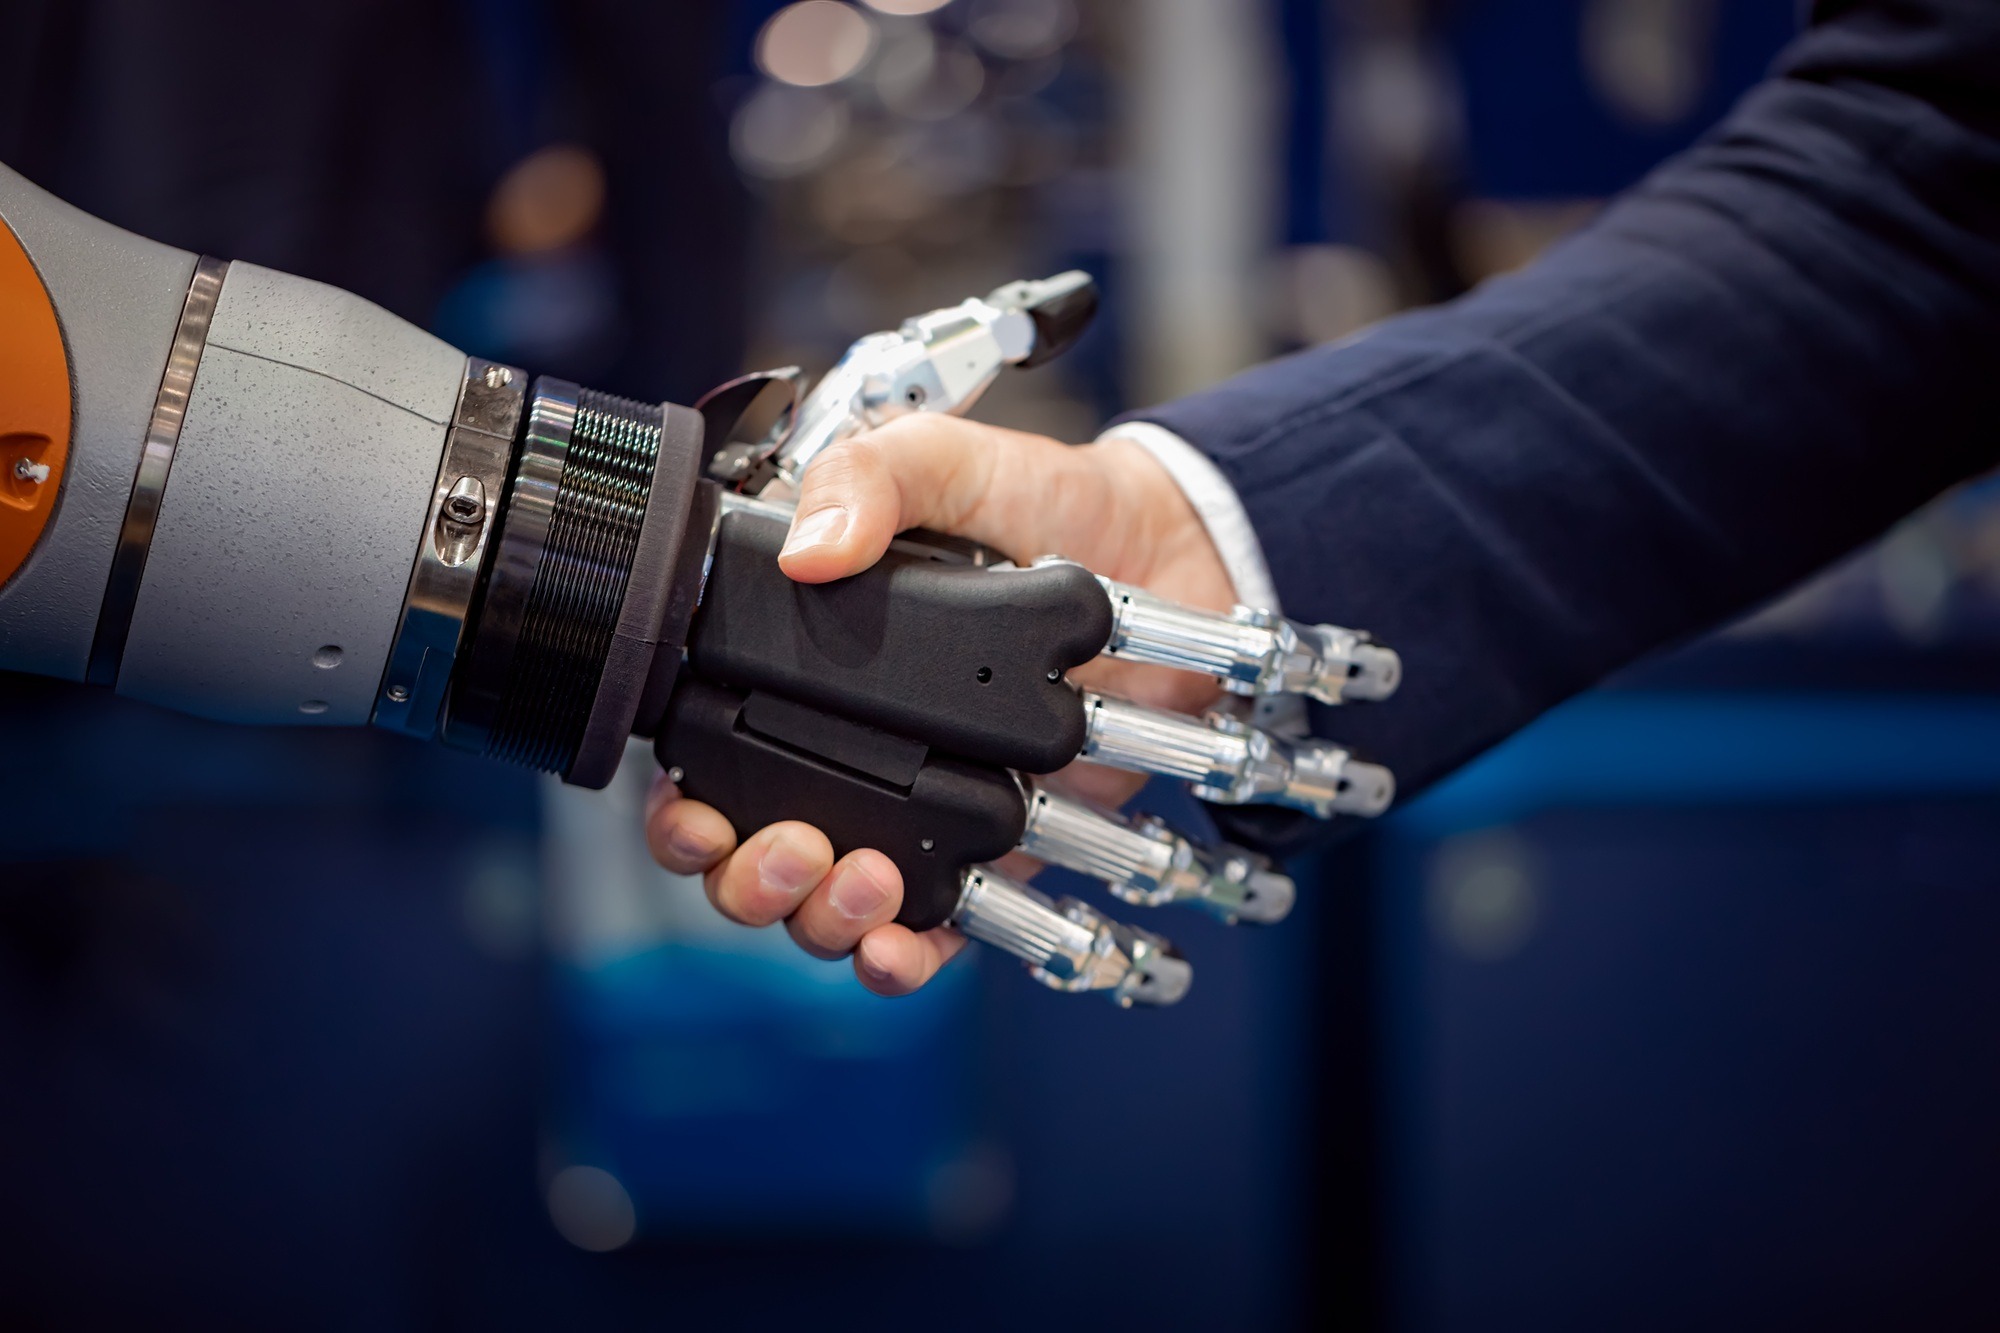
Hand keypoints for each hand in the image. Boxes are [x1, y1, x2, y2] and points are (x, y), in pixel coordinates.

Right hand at [644, 414, 1236, 994]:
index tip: (697, 815)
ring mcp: (917, 809)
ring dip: (825, 919)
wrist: (1172, 551)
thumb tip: (805, 553)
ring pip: (829, 906)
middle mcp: (848, 751)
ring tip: (864, 883)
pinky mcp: (991, 850)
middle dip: (748, 879)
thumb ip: (872, 479)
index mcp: (805, 668)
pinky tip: (901, 948)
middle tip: (793, 851)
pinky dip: (905, 959)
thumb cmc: (1046, 502)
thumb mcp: (948, 460)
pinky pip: (932, 930)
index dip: (682, 806)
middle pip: (751, 856)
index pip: (705, 759)